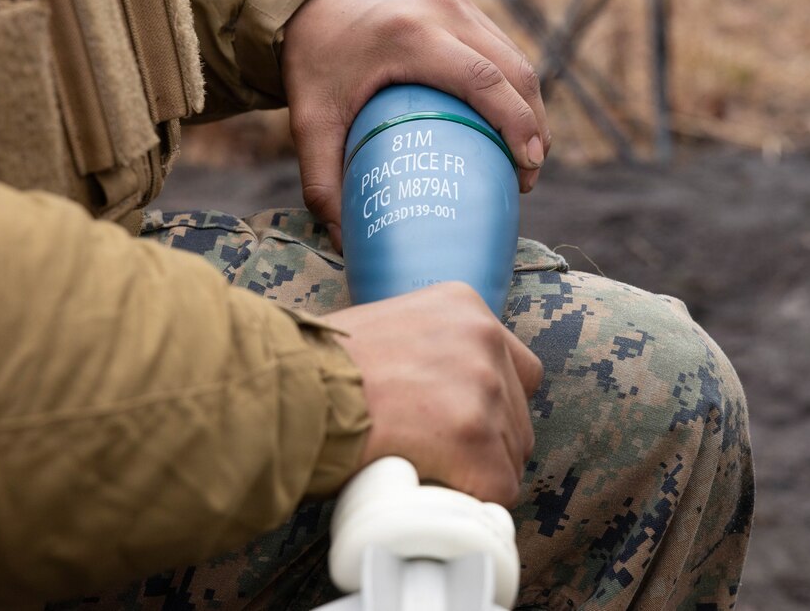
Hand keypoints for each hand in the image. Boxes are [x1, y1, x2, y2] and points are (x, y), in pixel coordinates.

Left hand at [281, 0, 550, 249]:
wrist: (305, 1)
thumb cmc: (311, 63)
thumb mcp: (310, 122)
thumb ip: (322, 182)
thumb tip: (344, 242)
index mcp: (409, 34)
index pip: (484, 79)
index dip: (517, 124)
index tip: (529, 167)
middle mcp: (441, 9)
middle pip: (513, 70)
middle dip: (533, 125)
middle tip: (528, 176)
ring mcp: (455, 0)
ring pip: (515, 56)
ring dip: (530, 107)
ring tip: (525, 157)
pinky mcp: (460, 1)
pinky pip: (502, 46)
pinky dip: (514, 86)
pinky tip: (510, 123)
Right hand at [323, 282, 541, 506]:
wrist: (291, 388)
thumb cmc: (319, 366)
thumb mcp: (387, 328)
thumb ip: (427, 350)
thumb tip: (439, 393)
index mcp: (464, 305)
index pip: (516, 369)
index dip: (493, 406)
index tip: (461, 426)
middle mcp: (483, 337)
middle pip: (518, 414)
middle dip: (486, 444)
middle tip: (437, 457)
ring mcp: (483, 386)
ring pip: (510, 454)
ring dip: (474, 474)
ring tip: (425, 473)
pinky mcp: (473, 435)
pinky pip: (498, 490)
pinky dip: (469, 502)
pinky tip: (434, 494)